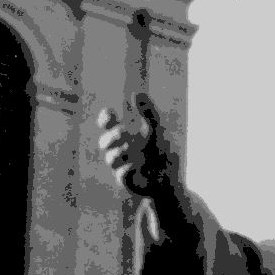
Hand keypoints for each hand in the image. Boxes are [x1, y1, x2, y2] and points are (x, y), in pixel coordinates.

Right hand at [96, 92, 181, 210]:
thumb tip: (138, 93)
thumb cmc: (162, 152)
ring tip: (135, 151)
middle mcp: (119, 149)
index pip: (107, 124)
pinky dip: (129, 169)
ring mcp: (120, 166)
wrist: (170, 178)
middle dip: (112, 136)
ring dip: (121, 153)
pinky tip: (138, 166)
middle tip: (125, 133)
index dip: (105, 118)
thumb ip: (149, 112)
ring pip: (110, 158)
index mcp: (124, 134)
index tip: (110, 113)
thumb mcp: (158, 129)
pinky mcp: (125, 181)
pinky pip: (121, 174)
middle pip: (104, 141)